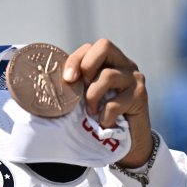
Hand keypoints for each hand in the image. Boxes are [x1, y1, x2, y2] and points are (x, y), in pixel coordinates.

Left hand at [63, 39, 152, 167]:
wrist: (131, 141)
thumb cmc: (103, 115)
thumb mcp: (87, 97)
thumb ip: (76, 86)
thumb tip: (46, 84)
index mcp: (109, 61)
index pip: (90, 47)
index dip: (75, 60)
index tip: (67, 79)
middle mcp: (124, 64)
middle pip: (104, 46)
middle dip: (86, 66)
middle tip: (81, 87)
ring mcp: (134, 78)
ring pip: (108, 75)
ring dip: (92, 96)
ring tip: (90, 112)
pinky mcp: (141, 96)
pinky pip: (115, 102)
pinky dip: (104, 115)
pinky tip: (104, 122)